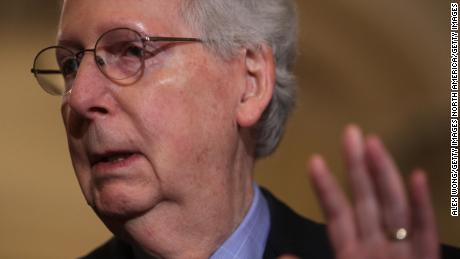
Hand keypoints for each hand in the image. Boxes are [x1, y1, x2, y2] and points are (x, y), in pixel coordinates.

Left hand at [306, 125, 439, 258]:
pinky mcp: (426, 258)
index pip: (337, 213)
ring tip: (373, 142)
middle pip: (365, 199)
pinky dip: (422, 205)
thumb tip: (283, 255)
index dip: (326, 187)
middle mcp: (376, 246)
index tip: (314, 160)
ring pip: (393, 206)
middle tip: (350, 132)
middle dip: (357, 165)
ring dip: (384, 173)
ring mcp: (402, 252)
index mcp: (350, 253)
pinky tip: (417, 176)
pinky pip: (425, 231)